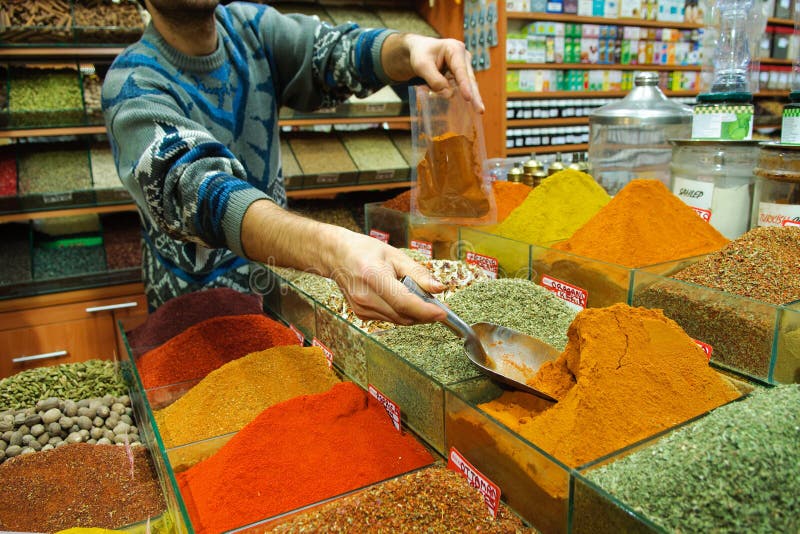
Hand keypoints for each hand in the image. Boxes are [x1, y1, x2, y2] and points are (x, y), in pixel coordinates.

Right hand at [327, 228, 447, 324]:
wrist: (337, 256)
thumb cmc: (365, 251)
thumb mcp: (395, 255)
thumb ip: (418, 274)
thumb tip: (439, 288)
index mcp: (373, 277)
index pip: (404, 302)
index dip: (425, 311)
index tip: (442, 313)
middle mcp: (365, 297)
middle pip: (403, 316)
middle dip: (424, 314)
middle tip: (437, 305)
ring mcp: (362, 309)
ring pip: (398, 320)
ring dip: (414, 314)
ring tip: (420, 299)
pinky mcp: (361, 314)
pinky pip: (389, 319)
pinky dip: (401, 313)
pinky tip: (402, 300)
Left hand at [382, 33, 484, 113]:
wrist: (419, 52)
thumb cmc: (420, 55)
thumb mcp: (422, 65)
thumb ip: (434, 79)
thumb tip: (448, 95)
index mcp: (455, 49)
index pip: (460, 70)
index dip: (464, 85)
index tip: (468, 98)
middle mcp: (463, 57)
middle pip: (469, 79)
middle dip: (474, 95)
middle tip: (480, 110)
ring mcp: (464, 67)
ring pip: (469, 85)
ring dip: (473, 98)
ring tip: (479, 111)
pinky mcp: (460, 76)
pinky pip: (463, 88)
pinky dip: (465, 98)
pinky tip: (470, 109)